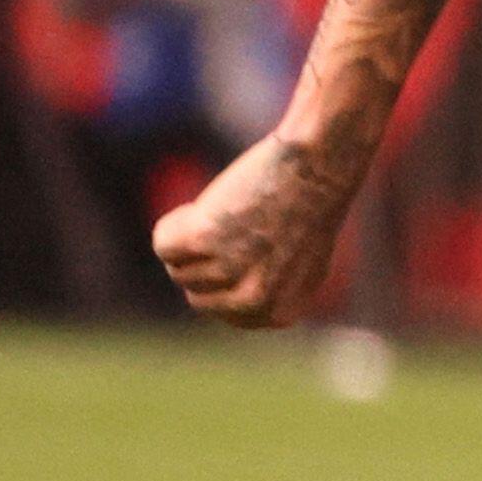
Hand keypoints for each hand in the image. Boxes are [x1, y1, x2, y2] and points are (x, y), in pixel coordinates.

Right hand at [152, 127, 355, 327]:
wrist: (318, 166)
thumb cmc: (311, 209)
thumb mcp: (303, 263)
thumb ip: (270, 291)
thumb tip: (229, 306)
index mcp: (279, 312)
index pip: (221, 314)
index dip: (222, 278)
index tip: (244, 250)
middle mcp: (255, 298)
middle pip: (194, 293)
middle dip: (203, 262)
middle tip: (235, 228)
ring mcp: (229, 270)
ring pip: (177, 268)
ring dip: (192, 238)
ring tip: (230, 214)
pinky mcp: (204, 239)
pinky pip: (163, 243)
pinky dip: (175, 223)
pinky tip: (206, 208)